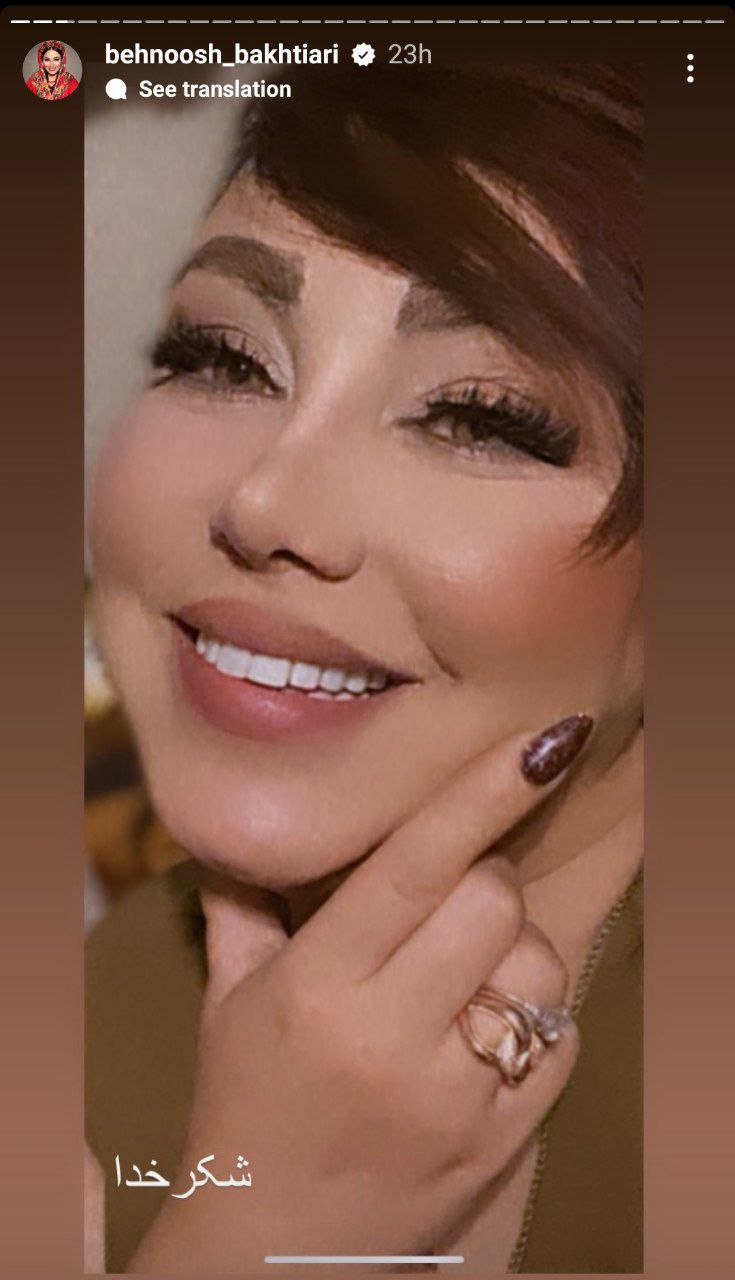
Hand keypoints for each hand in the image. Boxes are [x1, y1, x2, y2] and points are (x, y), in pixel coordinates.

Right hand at [129, 717, 588, 1272]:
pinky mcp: (503, 1141)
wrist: (275, 1253)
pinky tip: (483, 1037)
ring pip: (538, 966)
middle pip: (493, 901)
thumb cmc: (247, 1108)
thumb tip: (236, 828)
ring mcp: (454, 1096)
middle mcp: (388, 1037)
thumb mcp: (229, 1003)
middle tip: (450, 904)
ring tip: (462, 983)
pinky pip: (562, 1037)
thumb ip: (241, 907)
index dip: (483, 793)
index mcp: (317, 988)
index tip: (544, 739)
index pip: (414, 867)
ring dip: (514, 955)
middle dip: (483, 882)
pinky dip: (535, 1020)